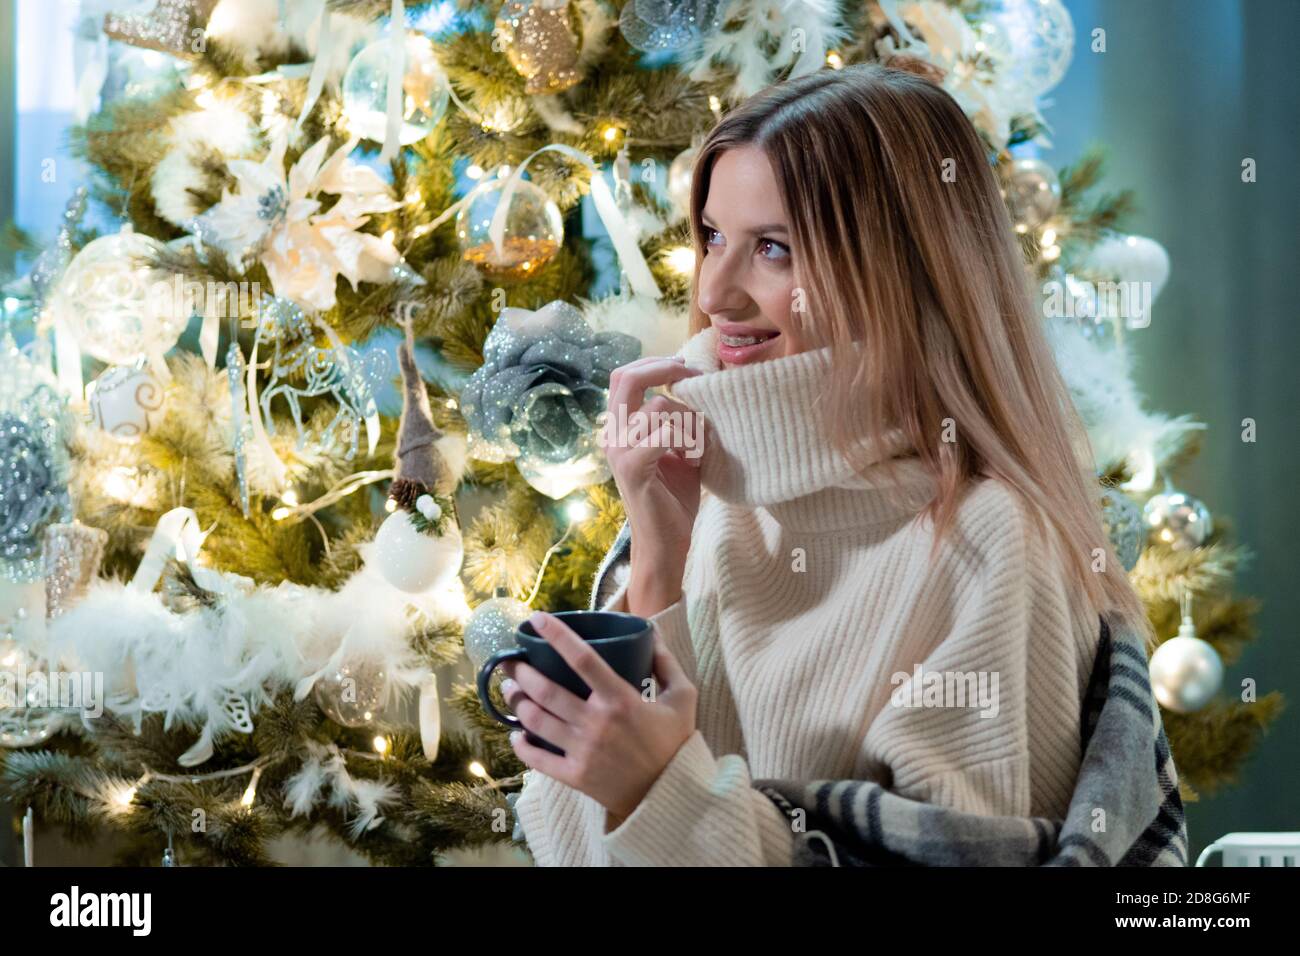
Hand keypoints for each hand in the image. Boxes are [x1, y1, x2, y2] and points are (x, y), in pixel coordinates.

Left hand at [502, 611, 697, 820]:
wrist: (671, 794)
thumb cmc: (676, 742)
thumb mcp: (683, 697)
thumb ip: (667, 663)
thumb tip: (653, 631)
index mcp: (621, 700)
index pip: (582, 659)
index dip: (557, 635)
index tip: (537, 618)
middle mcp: (597, 723)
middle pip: (547, 691)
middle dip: (522, 671)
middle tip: (511, 660)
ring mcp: (583, 751)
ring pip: (537, 720)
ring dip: (517, 701)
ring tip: (510, 688)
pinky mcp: (575, 776)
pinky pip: (538, 759)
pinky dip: (521, 745)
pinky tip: (516, 733)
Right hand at [600, 356, 705, 610]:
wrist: (666, 542)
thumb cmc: (673, 497)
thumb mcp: (680, 450)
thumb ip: (680, 420)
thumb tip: (699, 388)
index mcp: (620, 428)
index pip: (624, 376)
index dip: (654, 363)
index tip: (686, 367)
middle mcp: (612, 436)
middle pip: (627, 378)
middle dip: (665, 370)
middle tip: (694, 377)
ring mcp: (618, 452)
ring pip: (657, 407)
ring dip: (689, 419)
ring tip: (700, 444)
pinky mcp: (632, 469)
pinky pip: (661, 435)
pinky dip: (687, 440)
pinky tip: (695, 459)